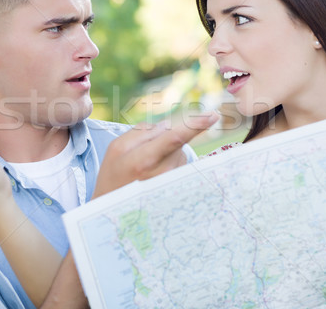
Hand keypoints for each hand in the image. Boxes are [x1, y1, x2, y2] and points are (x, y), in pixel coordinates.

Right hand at [93, 111, 218, 197]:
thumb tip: (167, 125)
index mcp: (144, 160)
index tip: (212, 115)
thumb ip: (142, 131)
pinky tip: (154, 177)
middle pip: (177, 141)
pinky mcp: (178, 189)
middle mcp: (163, 174)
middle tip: (143, 153)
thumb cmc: (113, 177)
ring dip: (168, 153)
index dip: (195, 125)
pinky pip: (179, 166)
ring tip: (146, 169)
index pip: (174, 138)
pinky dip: (169, 165)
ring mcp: (172, 184)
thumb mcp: (117, 149)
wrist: (113, 211)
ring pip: (180, 153)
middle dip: (165, 138)